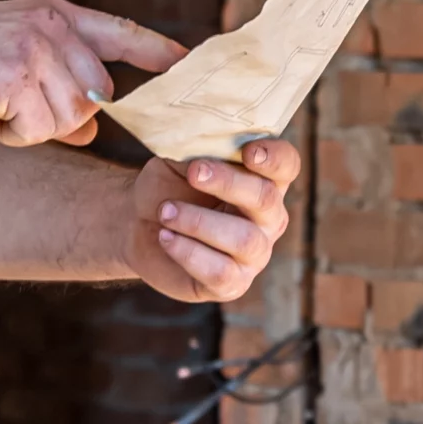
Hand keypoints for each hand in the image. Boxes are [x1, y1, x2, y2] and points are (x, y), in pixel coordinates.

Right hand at [0, 0, 185, 146]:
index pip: (121, 30)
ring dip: (31, 127)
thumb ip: (55, 85)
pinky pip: (39, 131)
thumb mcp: (8, 62)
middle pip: (96, 95)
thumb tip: (92, 132)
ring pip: (71, 118)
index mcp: (52, 12)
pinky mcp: (18, 78)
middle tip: (7, 103)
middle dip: (59, 116)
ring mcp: (36, 49)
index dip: (157, 51)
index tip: (188, 63)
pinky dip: (10, 135)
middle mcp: (52, 25)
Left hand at [127, 138, 298, 301]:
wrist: (136, 222)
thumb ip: (198, 147)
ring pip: (244, 239)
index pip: (286, 166)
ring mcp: (255, 254)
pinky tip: (166, 238)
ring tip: (166, 212)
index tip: (248, 151)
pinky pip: (221, 271)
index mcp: (263, 180)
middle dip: (226, 183)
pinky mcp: (232, 283)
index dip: (274, 158)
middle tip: (193, 173)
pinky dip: (188, 252)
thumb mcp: (179, 159)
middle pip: (265, 199)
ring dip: (198, 222)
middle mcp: (268, 218)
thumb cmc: (168, 186)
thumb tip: (205, 140)